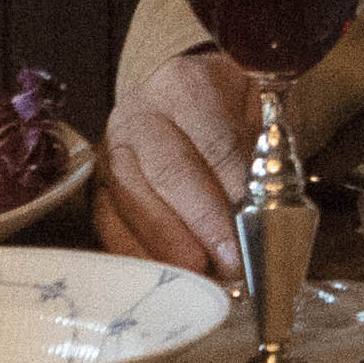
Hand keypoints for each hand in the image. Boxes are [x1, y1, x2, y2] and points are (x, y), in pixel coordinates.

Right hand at [100, 51, 269, 282]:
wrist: (184, 99)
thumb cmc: (229, 113)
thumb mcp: (257, 113)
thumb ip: (262, 155)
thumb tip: (267, 214)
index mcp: (186, 86)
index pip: (216, 141)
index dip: (236, 187)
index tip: (256, 224)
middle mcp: (140, 115)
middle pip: (170, 172)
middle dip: (203, 223)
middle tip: (232, 261)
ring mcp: (111, 150)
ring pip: (133, 199)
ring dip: (170, 245)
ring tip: (203, 275)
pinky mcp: (97, 186)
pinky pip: (108, 223)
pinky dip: (137, 254)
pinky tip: (165, 275)